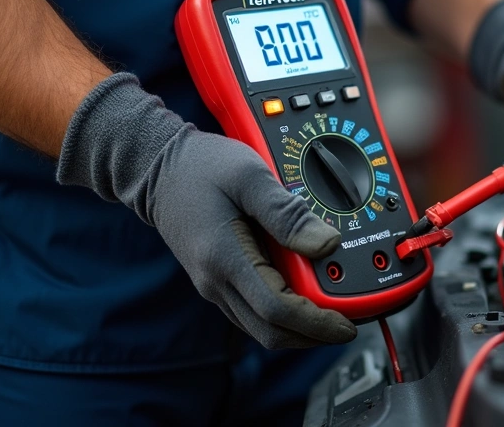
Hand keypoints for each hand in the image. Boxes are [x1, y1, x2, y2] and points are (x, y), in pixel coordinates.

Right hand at [58, 74, 355, 348]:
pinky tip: (305, 300)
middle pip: (270, 331)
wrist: (156, 167)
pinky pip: (253, 311)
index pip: (276, 310)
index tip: (346, 324)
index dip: (316, 323)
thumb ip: (288, 213)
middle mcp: (216, 282)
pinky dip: (282, 315)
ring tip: (333, 315)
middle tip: (347, 325)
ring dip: (299, 329)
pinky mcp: (217, 280)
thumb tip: (327, 244)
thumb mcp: (250, 176)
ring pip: (261, 327)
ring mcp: (214, 285)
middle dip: (313, 335)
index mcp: (225, 259)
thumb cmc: (202, 168)